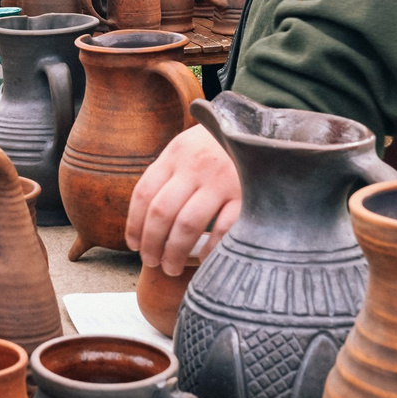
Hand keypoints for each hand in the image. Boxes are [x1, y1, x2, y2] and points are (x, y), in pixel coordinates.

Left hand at [125, 123, 240, 276]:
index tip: (134, 245)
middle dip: (152, 244)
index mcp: (176, 154)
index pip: (144, 193)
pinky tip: (203, 259)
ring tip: (170, 267)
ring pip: (187, 225)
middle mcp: (195, 166)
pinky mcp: (246, 196)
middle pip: (161, 213)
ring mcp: (221, 181)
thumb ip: (168, 173)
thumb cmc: (218, 145)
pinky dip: (210, 249)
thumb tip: (143, 217)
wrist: (262, 130)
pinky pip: (223, 229)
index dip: (134, 224)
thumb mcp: (188, 146)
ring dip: (174, 252)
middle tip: (152, 262)